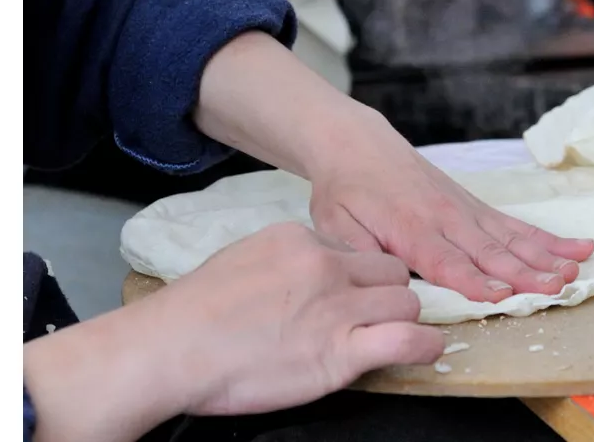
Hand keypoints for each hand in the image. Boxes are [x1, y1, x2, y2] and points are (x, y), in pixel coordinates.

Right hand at [22, 223, 441, 441]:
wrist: (170, 350)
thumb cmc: (193, 317)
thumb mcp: (242, 261)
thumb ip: (284, 265)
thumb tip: (303, 277)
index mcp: (298, 240)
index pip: (354, 251)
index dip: (358, 277)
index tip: (350, 296)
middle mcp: (325, 267)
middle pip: (390, 271)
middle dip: (387, 293)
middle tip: (372, 318)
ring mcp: (336, 309)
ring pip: (406, 302)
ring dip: (403, 320)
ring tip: (392, 337)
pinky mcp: (341, 353)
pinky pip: (408, 340)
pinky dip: (424, 346)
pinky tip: (423, 350)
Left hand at [192, 31, 593, 303]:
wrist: (357, 145)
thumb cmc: (345, 191)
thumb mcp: (335, 225)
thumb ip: (360, 255)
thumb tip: (386, 283)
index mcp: (410, 228)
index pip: (446, 261)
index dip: (473, 280)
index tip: (501, 295)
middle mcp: (446, 219)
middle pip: (490, 250)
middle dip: (525, 271)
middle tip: (556, 287)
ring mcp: (466, 211)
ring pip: (512, 238)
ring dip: (545, 256)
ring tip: (575, 270)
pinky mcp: (476, 207)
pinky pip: (516, 225)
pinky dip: (548, 238)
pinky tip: (577, 247)